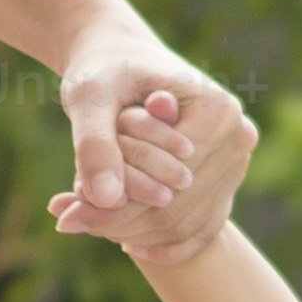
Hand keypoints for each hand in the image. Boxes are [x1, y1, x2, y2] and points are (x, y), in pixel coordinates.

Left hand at [40, 29, 250, 257]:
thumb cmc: (103, 69)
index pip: (168, 181)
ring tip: (80, 220)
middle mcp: (238, 137)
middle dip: (119, 219)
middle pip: (177, 207)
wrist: (119, 58)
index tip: (64, 209)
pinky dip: (159, 242)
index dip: (116, 203)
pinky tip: (124, 242)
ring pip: (182, 223)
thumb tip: (106, 198)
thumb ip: (95, 144)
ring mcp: (236, 162)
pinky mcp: (225, 180)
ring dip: (130, 230)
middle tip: (66, 219)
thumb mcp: (89, 98)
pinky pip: (197, 229)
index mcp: (216, 111)